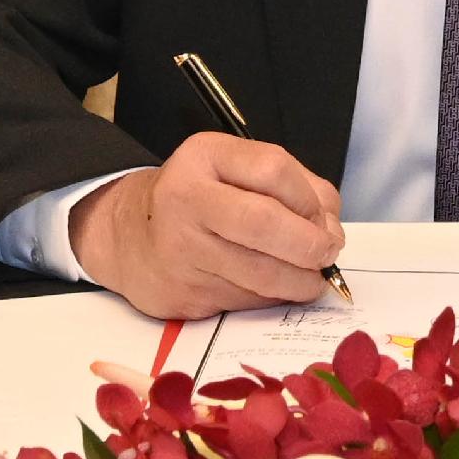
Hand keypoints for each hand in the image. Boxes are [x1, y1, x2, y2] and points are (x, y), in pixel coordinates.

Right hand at [68, 132, 345, 317]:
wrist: (129, 237)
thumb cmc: (200, 199)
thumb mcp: (237, 170)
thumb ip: (294, 186)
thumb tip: (330, 229)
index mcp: (204, 157)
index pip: (274, 170)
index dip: (309, 199)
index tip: (320, 217)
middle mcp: (186, 200)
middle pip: (266, 223)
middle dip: (311, 245)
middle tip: (327, 254)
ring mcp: (182, 251)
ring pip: (261, 274)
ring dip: (301, 281)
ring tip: (311, 278)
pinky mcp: (185, 295)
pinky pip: (247, 301)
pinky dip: (273, 298)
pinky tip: (275, 288)